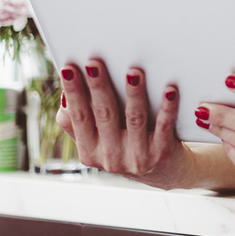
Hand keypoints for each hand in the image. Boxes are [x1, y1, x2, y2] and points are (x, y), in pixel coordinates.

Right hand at [57, 59, 193, 188]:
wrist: (166, 172)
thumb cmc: (127, 145)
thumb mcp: (98, 141)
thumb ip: (78, 123)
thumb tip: (65, 95)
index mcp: (89, 151)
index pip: (78, 117)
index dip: (73, 92)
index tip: (69, 68)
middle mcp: (110, 157)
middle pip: (104, 114)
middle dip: (98, 87)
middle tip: (95, 63)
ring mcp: (137, 157)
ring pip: (135, 119)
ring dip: (134, 94)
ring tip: (133, 72)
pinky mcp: (162, 153)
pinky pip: (165, 126)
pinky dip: (167, 107)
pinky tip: (170, 90)